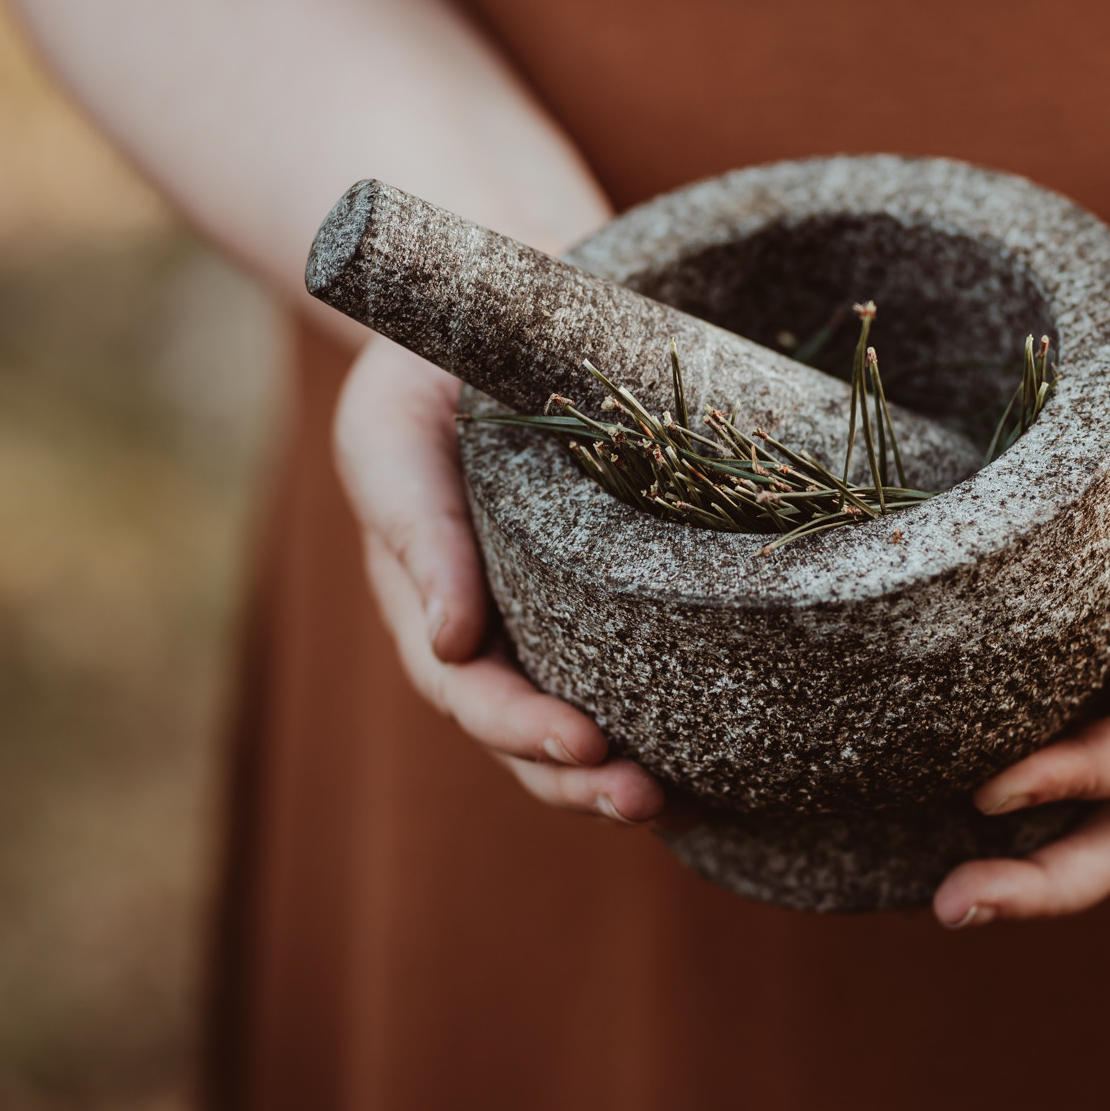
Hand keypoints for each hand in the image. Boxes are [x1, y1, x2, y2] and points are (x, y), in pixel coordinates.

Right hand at [332, 336, 666, 823]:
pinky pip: (632, 676)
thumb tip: (454, 640)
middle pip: (522, 731)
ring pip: (574, 726)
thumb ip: (413, 519)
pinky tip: (716, 767)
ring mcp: (544, 621)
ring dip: (616, 776)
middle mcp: (486, 625)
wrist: (500, 307)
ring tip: (670, 803)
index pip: (465, 685)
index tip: (581, 738)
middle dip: (578, 776)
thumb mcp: (393, 423)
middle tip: (641, 796)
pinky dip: (666, 729)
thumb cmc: (429, 362)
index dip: (518, 723)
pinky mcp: (609, 600)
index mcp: (429, 592)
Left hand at [933, 267, 1109, 925]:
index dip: (1089, 778)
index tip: (997, 789)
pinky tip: (938, 812)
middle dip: (1053, 876)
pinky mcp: (1103, 662)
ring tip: (946, 900)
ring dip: (1035, 861)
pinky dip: (1023, 791)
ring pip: (1104, 808)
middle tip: (954, 906)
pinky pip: (1065, 741)